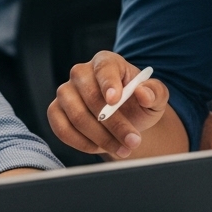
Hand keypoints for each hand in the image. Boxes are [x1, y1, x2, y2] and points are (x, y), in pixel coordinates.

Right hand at [47, 51, 168, 158]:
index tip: (115, 100)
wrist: (125, 119)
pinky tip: (99, 148)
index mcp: (106, 62)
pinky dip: (82, 143)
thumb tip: (143, 93)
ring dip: (101, 138)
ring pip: (77, 116)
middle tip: (133, 141)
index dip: (108, 83)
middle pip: (91, 97)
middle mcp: (81, 73)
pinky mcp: (56, 111)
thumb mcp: (156, 98)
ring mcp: (65, 91)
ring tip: (122, 149)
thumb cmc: (139, 103)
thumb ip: (155, 92)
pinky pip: (62, 129)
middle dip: (114, 124)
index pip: (104, 68)